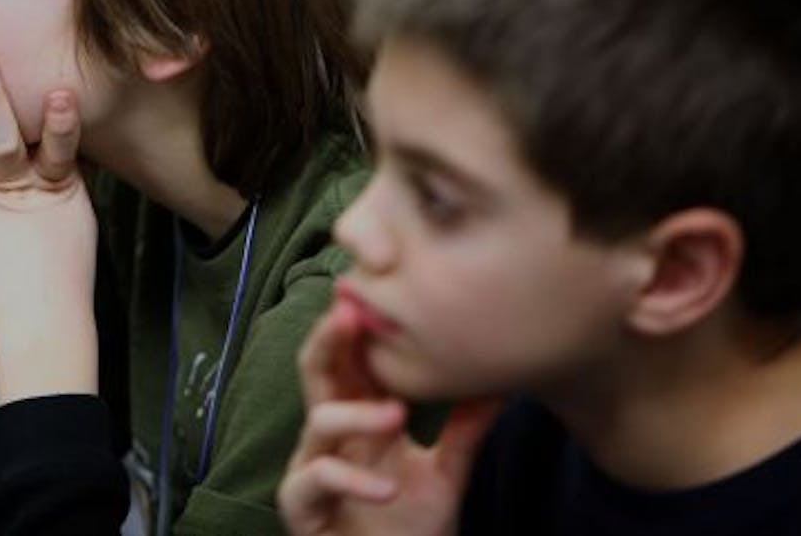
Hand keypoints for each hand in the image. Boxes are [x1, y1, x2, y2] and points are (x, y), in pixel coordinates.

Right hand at [278, 298, 500, 535]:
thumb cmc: (408, 530)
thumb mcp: (445, 475)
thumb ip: (463, 430)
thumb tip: (499, 382)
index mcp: (356, 417)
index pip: (350, 359)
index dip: (356, 325)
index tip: (374, 288)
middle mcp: (327, 436)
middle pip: (315, 371)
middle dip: (328, 338)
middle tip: (349, 312)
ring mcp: (309, 468)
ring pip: (318, 420)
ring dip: (357, 413)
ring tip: (397, 416)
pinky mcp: (300, 507)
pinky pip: (316, 479)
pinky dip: (353, 479)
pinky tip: (388, 487)